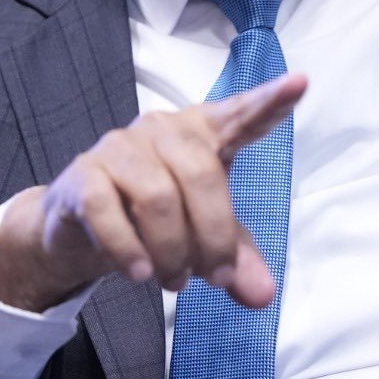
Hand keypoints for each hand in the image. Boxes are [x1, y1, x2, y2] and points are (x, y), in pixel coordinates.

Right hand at [0, 72, 306, 313]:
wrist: (80, 228)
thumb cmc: (154, 218)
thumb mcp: (203, 238)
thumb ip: (236, 258)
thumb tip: (262, 295)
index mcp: (203, 133)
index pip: (240, 114)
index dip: (269, 101)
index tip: (299, 84)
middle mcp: (162, 129)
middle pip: (201, 173)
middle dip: (213, 236)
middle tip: (215, 278)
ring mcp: (120, 146)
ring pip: (158, 196)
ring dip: (172, 251)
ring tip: (173, 281)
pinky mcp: (84, 173)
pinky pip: (108, 210)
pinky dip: (128, 249)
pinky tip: (138, 272)